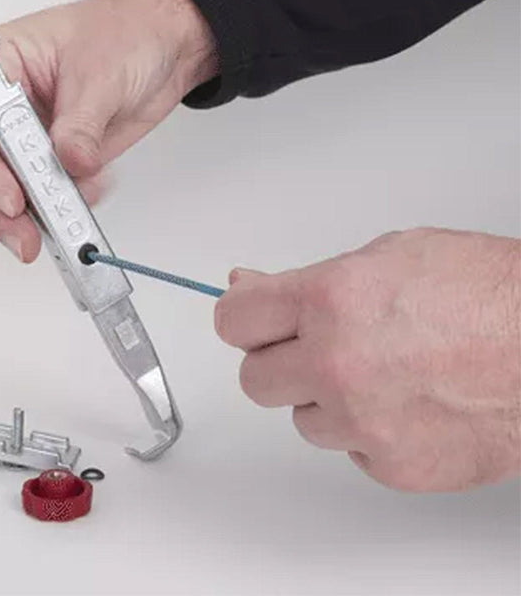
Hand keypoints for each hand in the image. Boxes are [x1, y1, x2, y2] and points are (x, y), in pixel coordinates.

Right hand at [0, 0, 217, 260]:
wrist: (167, 44)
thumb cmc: (126, 33)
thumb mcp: (101, 76)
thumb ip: (81, 125)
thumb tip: (69, 163)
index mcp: (1, 65)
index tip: (10, 196)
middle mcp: (8, 103)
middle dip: (0, 204)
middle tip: (24, 234)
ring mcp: (32, 133)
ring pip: (8, 186)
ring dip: (25, 217)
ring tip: (46, 237)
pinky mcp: (58, 157)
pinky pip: (47, 193)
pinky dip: (61, 208)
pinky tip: (84, 202)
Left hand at [215, 228, 519, 490]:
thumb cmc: (488, 294)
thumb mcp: (388, 256)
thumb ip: (307, 279)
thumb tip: (248, 285)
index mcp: (328, 300)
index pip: (234, 321)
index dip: (243, 320)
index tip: (252, 322)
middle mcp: (335, 364)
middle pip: (255, 379)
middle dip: (281, 362)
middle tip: (319, 347)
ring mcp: (362, 421)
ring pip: (303, 419)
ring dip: (326, 399)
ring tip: (381, 373)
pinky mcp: (392, 465)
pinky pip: (350, 450)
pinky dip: (367, 432)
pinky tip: (406, 403)